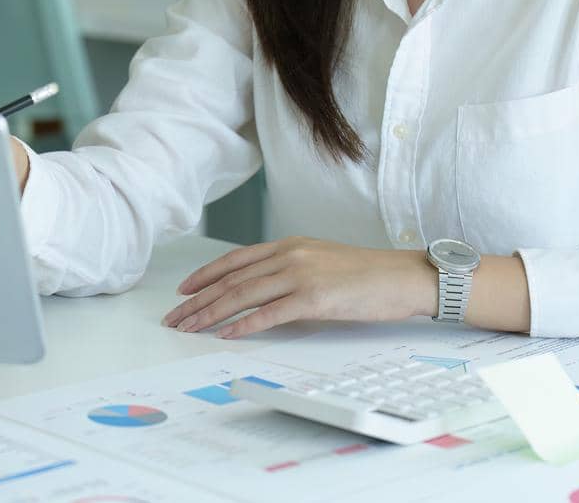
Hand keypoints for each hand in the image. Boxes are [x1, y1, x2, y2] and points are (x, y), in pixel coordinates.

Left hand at [162, 237, 435, 339]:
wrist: (403, 277)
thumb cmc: (367, 274)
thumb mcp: (321, 262)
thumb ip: (291, 270)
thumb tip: (262, 291)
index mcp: (290, 245)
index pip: (236, 259)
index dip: (205, 275)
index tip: (183, 290)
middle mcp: (290, 255)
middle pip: (232, 279)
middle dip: (199, 300)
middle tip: (175, 317)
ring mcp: (301, 275)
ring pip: (243, 295)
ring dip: (211, 313)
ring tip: (190, 328)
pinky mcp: (314, 298)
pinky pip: (270, 313)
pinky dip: (244, 324)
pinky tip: (226, 334)